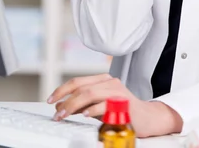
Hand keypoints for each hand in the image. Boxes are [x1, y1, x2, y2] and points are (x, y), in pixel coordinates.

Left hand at [47, 73, 182, 137]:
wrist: (147, 118)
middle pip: (82, 87)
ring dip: (74, 106)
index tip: (51, 100)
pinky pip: (105, 104)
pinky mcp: (123, 103)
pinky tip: (86, 115)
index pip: (78, 81)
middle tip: (56, 113)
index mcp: (102, 80)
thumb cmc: (122, 111)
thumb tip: (61, 106)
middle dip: (65, 100)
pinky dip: (93, 109)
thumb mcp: (99, 107)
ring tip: (64, 115)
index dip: (62, 90)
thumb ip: (82, 105)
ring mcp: (117, 91)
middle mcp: (109, 82)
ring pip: (90, 94)